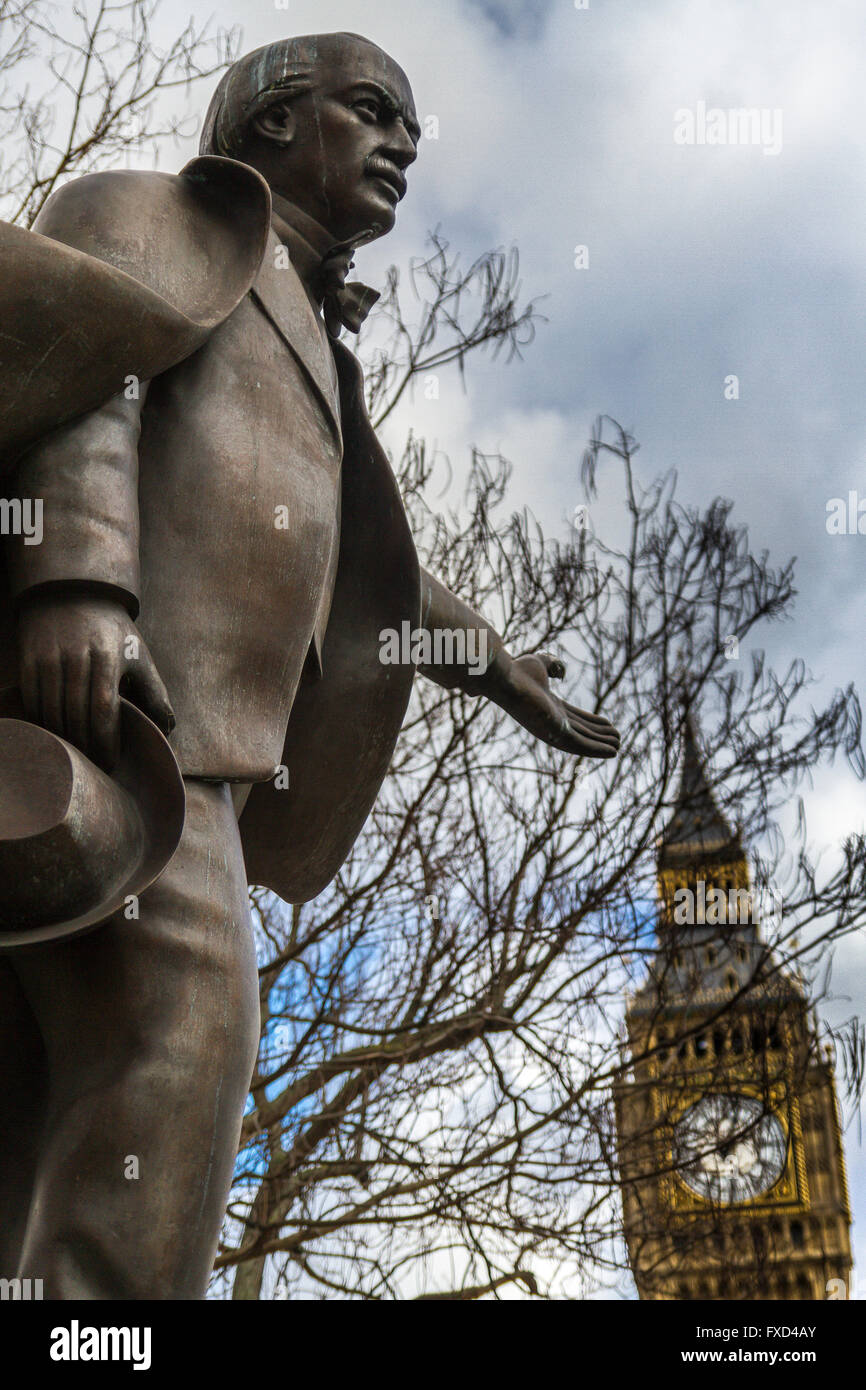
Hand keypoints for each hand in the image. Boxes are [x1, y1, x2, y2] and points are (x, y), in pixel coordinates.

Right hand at [17, 593, 173, 769]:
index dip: (106, 740)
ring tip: (76, 755)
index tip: (110, 762)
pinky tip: (55, 734)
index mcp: (108, 657)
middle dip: (85, 745)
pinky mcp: (30, 659)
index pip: (104, 709)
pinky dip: (43, 722)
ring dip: (63, 738)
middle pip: (77, 714)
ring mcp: (50, 658)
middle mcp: (76, 657)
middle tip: (93, 766)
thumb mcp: (138, 655)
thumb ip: (155, 692)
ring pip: (52, 711)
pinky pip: (33, 700)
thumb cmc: (112, 632)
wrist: (73, 592)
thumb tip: (167, 728)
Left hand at [496, 651, 619, 757]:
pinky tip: (612, 752)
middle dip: (599, 736)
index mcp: (550, 707)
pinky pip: (580, 745)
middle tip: (617, 739)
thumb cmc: (517, 671)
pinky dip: (596, 749)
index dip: (592, 722)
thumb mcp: (540, 664)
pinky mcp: (555, 732)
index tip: (608, 724)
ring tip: (618, 747)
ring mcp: (553, 728)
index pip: (575, 717)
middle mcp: (552, 720)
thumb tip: (561, 671)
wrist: (506, 677)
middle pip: (581, 731)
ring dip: (600, 745)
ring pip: (583, 740)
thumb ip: (553, 665)